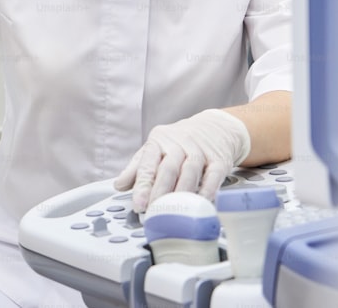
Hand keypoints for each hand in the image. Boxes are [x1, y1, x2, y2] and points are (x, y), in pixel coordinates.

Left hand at [114, 108, 250, 212]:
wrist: (215, 127)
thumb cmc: (180, 142)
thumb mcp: (155, 149)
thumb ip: (137, 168)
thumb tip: (119, 185)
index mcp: (158, 141)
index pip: (148, 163)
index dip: (142, 185)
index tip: (138, 204)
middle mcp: (178, 144)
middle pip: (168, 168)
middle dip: (160, 192)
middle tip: (154, 211)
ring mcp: (199, 151)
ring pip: (190, 172)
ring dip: (181, 193)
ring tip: (174, 211)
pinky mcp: (219, 159)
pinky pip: (213, 175)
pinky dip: (208, 190)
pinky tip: (202, 202)